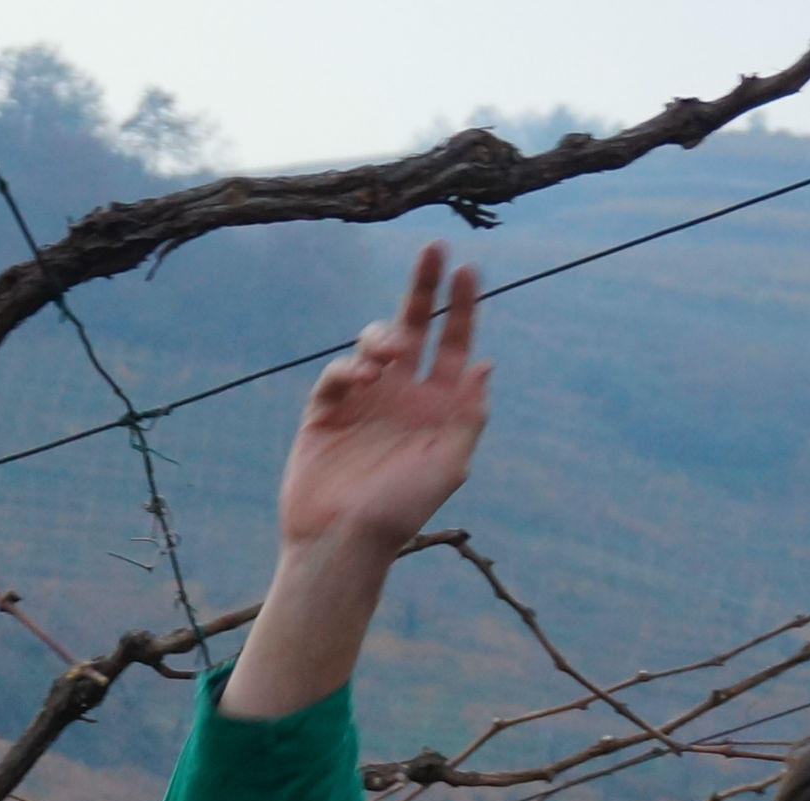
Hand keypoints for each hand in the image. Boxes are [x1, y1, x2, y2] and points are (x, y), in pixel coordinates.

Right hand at [278, 242, 491, 557]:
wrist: (342, 542)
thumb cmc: (400, 511)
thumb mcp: (449, 463)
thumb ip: (469, 413)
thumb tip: (483, 363)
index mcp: (437, 406)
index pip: (452, 345)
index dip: (461, 307)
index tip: (468, 269)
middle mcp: (402, 396)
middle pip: (413, 327)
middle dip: (423, 288)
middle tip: (435, 249)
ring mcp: (363, 401)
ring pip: (373, 343)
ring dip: (383, 336)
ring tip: (390, 354)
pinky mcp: (326, 411)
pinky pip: (338, 374)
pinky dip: (350, 368)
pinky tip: (362, 378)